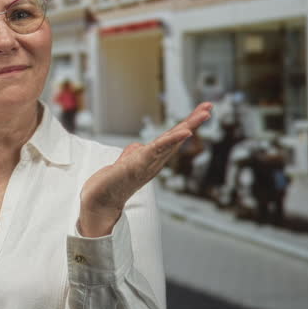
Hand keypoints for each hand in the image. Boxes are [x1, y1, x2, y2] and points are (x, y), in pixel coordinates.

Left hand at [77, 103, 212, 236]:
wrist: (99, 202)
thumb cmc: (111, 184)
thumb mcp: (125, 162)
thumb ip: (134, 152)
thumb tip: (139, 146)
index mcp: (153, 158)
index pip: (172, 137)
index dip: (185, 124)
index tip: (200, 110)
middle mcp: (155, 161)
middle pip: (177, 137)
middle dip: (194, 121)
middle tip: (209, 107)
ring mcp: (149, 163)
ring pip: (172, 141)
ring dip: (189, 125)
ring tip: (204, 113)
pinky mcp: (139, 165)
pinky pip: (158, 149)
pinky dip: (172, 140)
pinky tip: (185, 131)